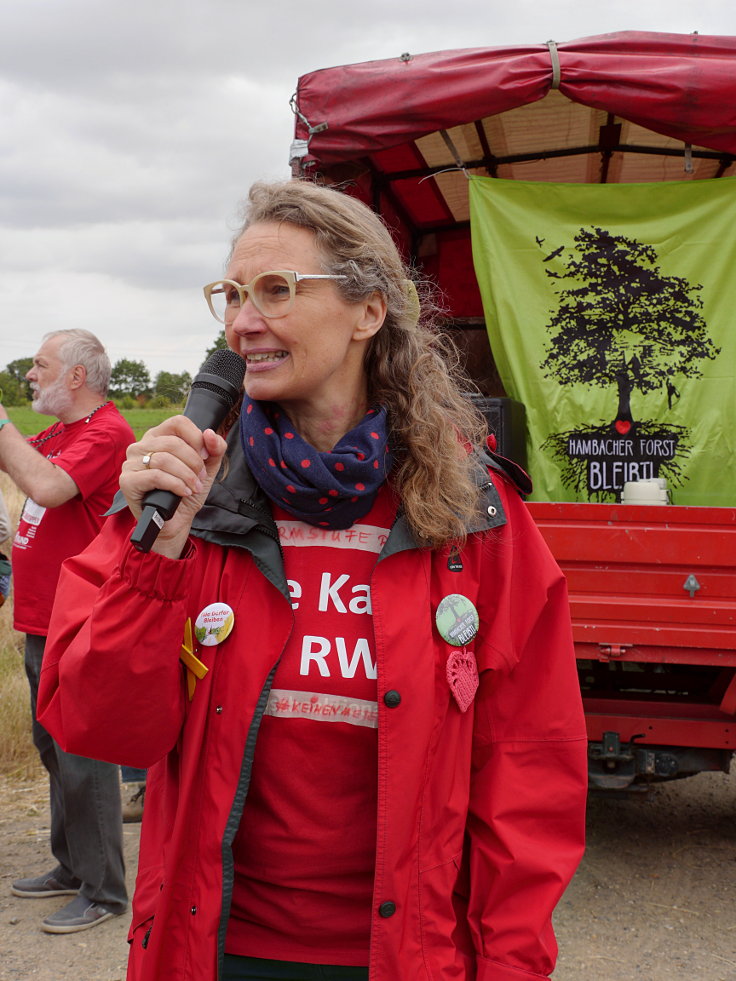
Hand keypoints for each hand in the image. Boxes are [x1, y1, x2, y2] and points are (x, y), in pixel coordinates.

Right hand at [120, 416, 226, 556]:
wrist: (175, 522)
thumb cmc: (186, 492)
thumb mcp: (207, 469)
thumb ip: (214, 450)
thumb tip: (210, 433)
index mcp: (158, 437)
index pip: (178, 422)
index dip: (196, 437)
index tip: (205, 455)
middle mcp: (141, 445)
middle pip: (173, 442)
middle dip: (193, 462)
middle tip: (200, 477)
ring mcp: (131, 462)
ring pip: (164, 459)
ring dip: (186, 475)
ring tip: (193, 487)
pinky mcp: (127, 481)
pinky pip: (155, 476)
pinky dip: (175, 484)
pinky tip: (183, 492)